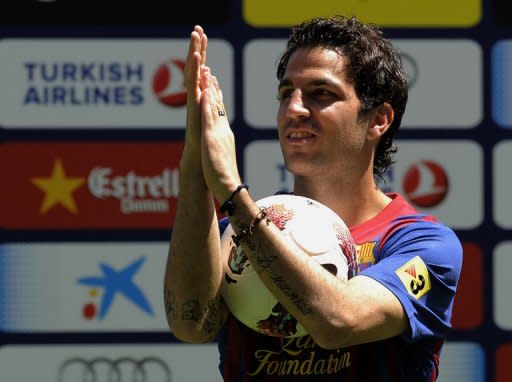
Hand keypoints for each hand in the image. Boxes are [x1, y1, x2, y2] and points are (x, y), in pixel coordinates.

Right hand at [183, 25, 207, 156]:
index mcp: (204, 104)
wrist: (199, 166)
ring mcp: (194, 104)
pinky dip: (196, 71)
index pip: (204, 78)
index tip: (203, 43)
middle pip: (197, 71)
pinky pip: (194, 84)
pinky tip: (197, 57)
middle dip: (198, 50)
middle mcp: (197, 101)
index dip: (204, 60)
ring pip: (193, 75)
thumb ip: (214, 117)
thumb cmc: (207, 151)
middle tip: (197, 30)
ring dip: (195, 54)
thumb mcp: (214, 130)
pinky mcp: (193, 108)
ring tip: (195, 36)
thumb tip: (216, 111)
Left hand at [199, 66, 241, 201]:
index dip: (218, 101)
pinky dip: (208, 100)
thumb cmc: (224, 180)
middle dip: (214, 89)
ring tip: (207, 72)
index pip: (221, 115)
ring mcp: (218, 132)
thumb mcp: (222, 163)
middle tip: (211, 73)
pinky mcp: (211, 135)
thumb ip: (222, 156)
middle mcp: (223, 131)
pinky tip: (204, 89)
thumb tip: (223, 159)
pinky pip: (209, 114)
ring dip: (210, 88)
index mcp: (224, 137)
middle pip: (219, 106)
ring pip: (214, 106)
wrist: (228, 186)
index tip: (215, 89)